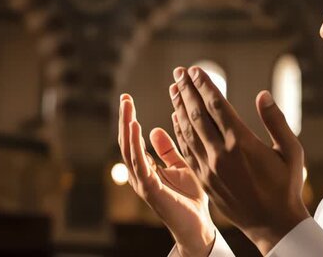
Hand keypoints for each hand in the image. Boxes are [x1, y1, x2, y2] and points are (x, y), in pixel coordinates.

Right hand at [118, 94, 215, 256]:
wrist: (198, 224)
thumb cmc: (190, 197)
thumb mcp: (180, 166)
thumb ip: (167, 150)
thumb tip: (155, 130)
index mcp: (146, 167)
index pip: (133, 140)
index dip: (129, 120)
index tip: (127, 99)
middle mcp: (140, 174)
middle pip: (127, 142)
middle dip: (125, 119)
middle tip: (124, 98)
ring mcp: (143, 182)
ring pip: (129, 150)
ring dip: (127, 127)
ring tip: (127, 108)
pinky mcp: (150, 189)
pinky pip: (139, 163)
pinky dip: (136, 144)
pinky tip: (137, 128)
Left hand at [169, 66, 310, 254]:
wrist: (272, 223)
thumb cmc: (286, 185)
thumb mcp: (292, 151)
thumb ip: (276, 121)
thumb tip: (263, 95)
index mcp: (242, 143)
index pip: (216, 106)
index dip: (204, 86)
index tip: (195, 70)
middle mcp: (221, 153)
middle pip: (197, 115)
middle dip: (186, 91)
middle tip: (178, 72)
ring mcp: (209, 167)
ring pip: (187, 131)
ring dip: (179, 107)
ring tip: (173, 89)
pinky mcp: (204, 179)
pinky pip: (186, 150)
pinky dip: (179, 131)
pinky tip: (175, 118)